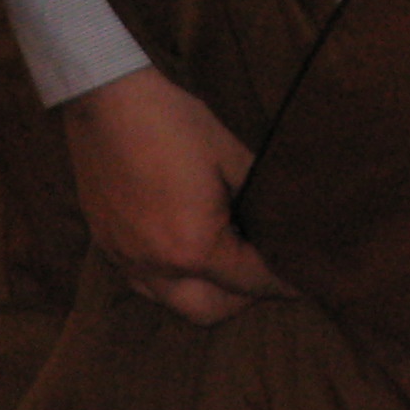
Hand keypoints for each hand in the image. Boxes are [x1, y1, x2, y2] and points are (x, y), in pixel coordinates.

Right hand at [58, 66, 297, 325]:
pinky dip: (171, 278)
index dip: (283, 283)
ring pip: (173, 302)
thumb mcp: (230, 154)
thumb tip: (284, 217)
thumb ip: (259, 194)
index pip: (251, 282)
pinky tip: (182, 249)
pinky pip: (145, 282)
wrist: (106, 99)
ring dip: (204, 292)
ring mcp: (127, 259)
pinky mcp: (106, 246)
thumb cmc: (171, 122)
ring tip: (223, 263)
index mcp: (194, 247)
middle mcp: (157, 266)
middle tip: (261, 271)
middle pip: (211, 311)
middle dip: (242, 298)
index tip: (303, 282)